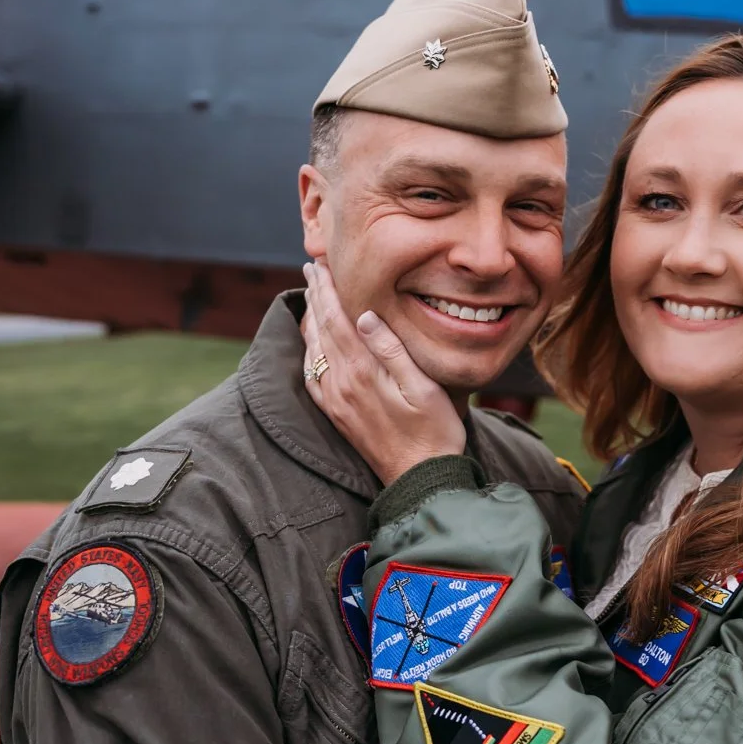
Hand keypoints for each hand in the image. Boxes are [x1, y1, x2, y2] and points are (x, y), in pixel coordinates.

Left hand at [301, 262, 466, 483]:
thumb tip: (363, 315)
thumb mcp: (422, 386)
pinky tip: (313, 345)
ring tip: (311, 296)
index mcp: (361, 372)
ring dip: (311, 320)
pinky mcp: (337, 416)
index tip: (319, 264)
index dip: (327, 290)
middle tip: (310, 268)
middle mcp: (340, 384)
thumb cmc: (433, 431)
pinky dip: (309, 353)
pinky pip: (312, 377)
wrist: (421, 479)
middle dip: (315, 296)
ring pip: (313, 351)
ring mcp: (335, 402)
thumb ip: (391, 349)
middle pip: (321, 330)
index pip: (336, 320)